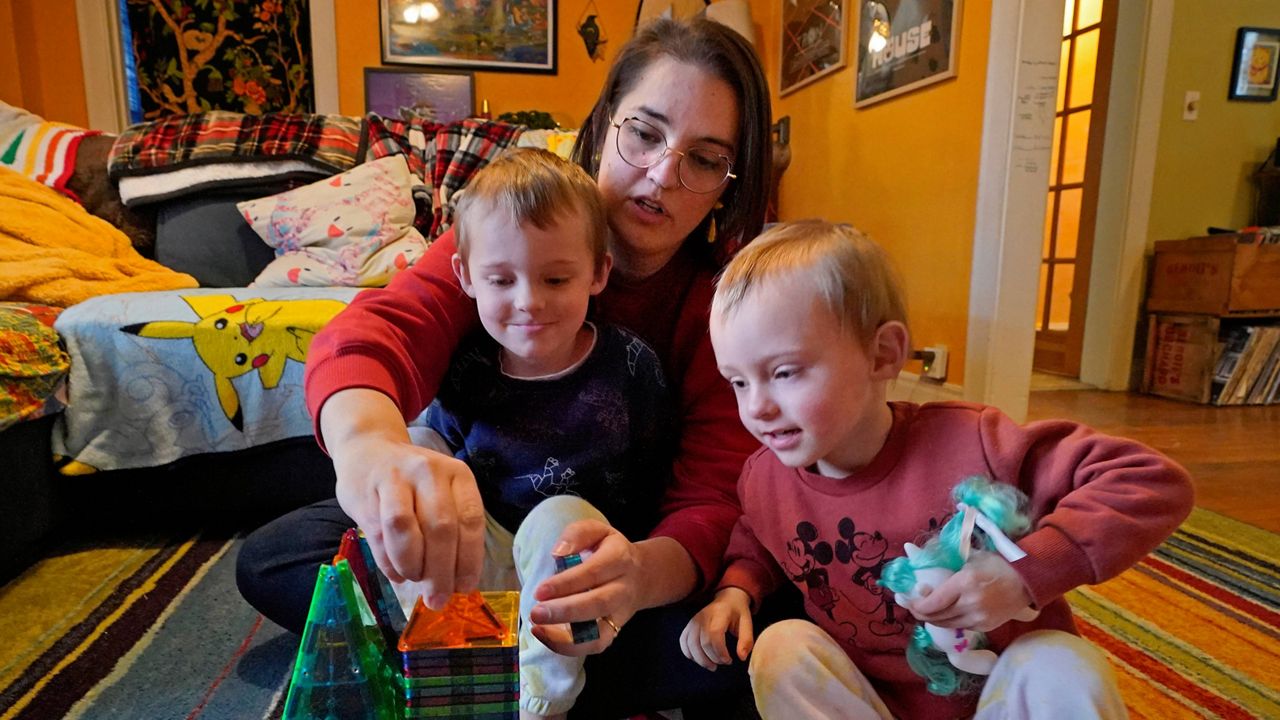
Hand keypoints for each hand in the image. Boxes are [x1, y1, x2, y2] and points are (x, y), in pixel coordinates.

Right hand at [324, 391, 485, 609]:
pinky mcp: (365, 493)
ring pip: (405, 529)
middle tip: (437, 599)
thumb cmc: (413, 482)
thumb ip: (451, 530)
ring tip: (415, 580)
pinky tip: (397, 574)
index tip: (465, 587)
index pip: (470, 520)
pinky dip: (390, 562)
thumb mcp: (442, 494)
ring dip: (412, 564)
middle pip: (440, 528)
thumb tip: (456, 583)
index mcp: (457, 475)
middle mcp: (429, 472)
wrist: (368, 450)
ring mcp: (395, 479)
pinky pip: (378, 535)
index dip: (469, 559)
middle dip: (440, 571)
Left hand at [525, 520, 645, 656]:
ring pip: (600, 633)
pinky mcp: (615, 631)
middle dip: (565, 611)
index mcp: (620, 558)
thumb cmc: (609, 550)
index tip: (540, 590)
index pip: (594, 572)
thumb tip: (557, 553)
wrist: (641, 575)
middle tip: (536, 613)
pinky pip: (597, 646)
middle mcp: (624, 588)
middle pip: (598, 603)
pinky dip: (571, 647)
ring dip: (567, 637)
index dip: (566, 583)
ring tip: (538, 629)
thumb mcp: (597, 531)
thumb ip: (577, 535)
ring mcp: (621, 614)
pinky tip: (547, 636)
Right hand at [679, 587, 753, 670]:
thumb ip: (746, 640)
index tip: (728, 660)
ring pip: (691, 644)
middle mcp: (703, 616)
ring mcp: (694, 620)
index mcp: (720, 613)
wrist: (727, 599)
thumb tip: (742, 658)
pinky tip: (700, 659)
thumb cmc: (737, 612)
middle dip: (712, 658)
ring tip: (712, 666)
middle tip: (723, 663)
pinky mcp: (689, 625)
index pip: (714, 634)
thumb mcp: (747, 623)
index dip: (720, 651)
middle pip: (702, 642)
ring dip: (700, 659)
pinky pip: (684, 641)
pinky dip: (689, 653)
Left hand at [903, 550, 1033, 631]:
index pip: (933, 603)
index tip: (909, 602)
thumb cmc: (996, 564)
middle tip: (914, 608)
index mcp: (964, 583)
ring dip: (933, 619)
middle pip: (937, 617)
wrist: (1027, 581)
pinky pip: (960, 627)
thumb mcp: (969, 558)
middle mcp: (970, 604)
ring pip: (947, 624)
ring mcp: (979, 618)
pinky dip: (949, 622)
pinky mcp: (986, 627)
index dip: (917, 606)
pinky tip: (945, 614)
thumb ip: (945, 563)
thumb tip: (917, 558)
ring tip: (926, 612)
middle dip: (921, 614)